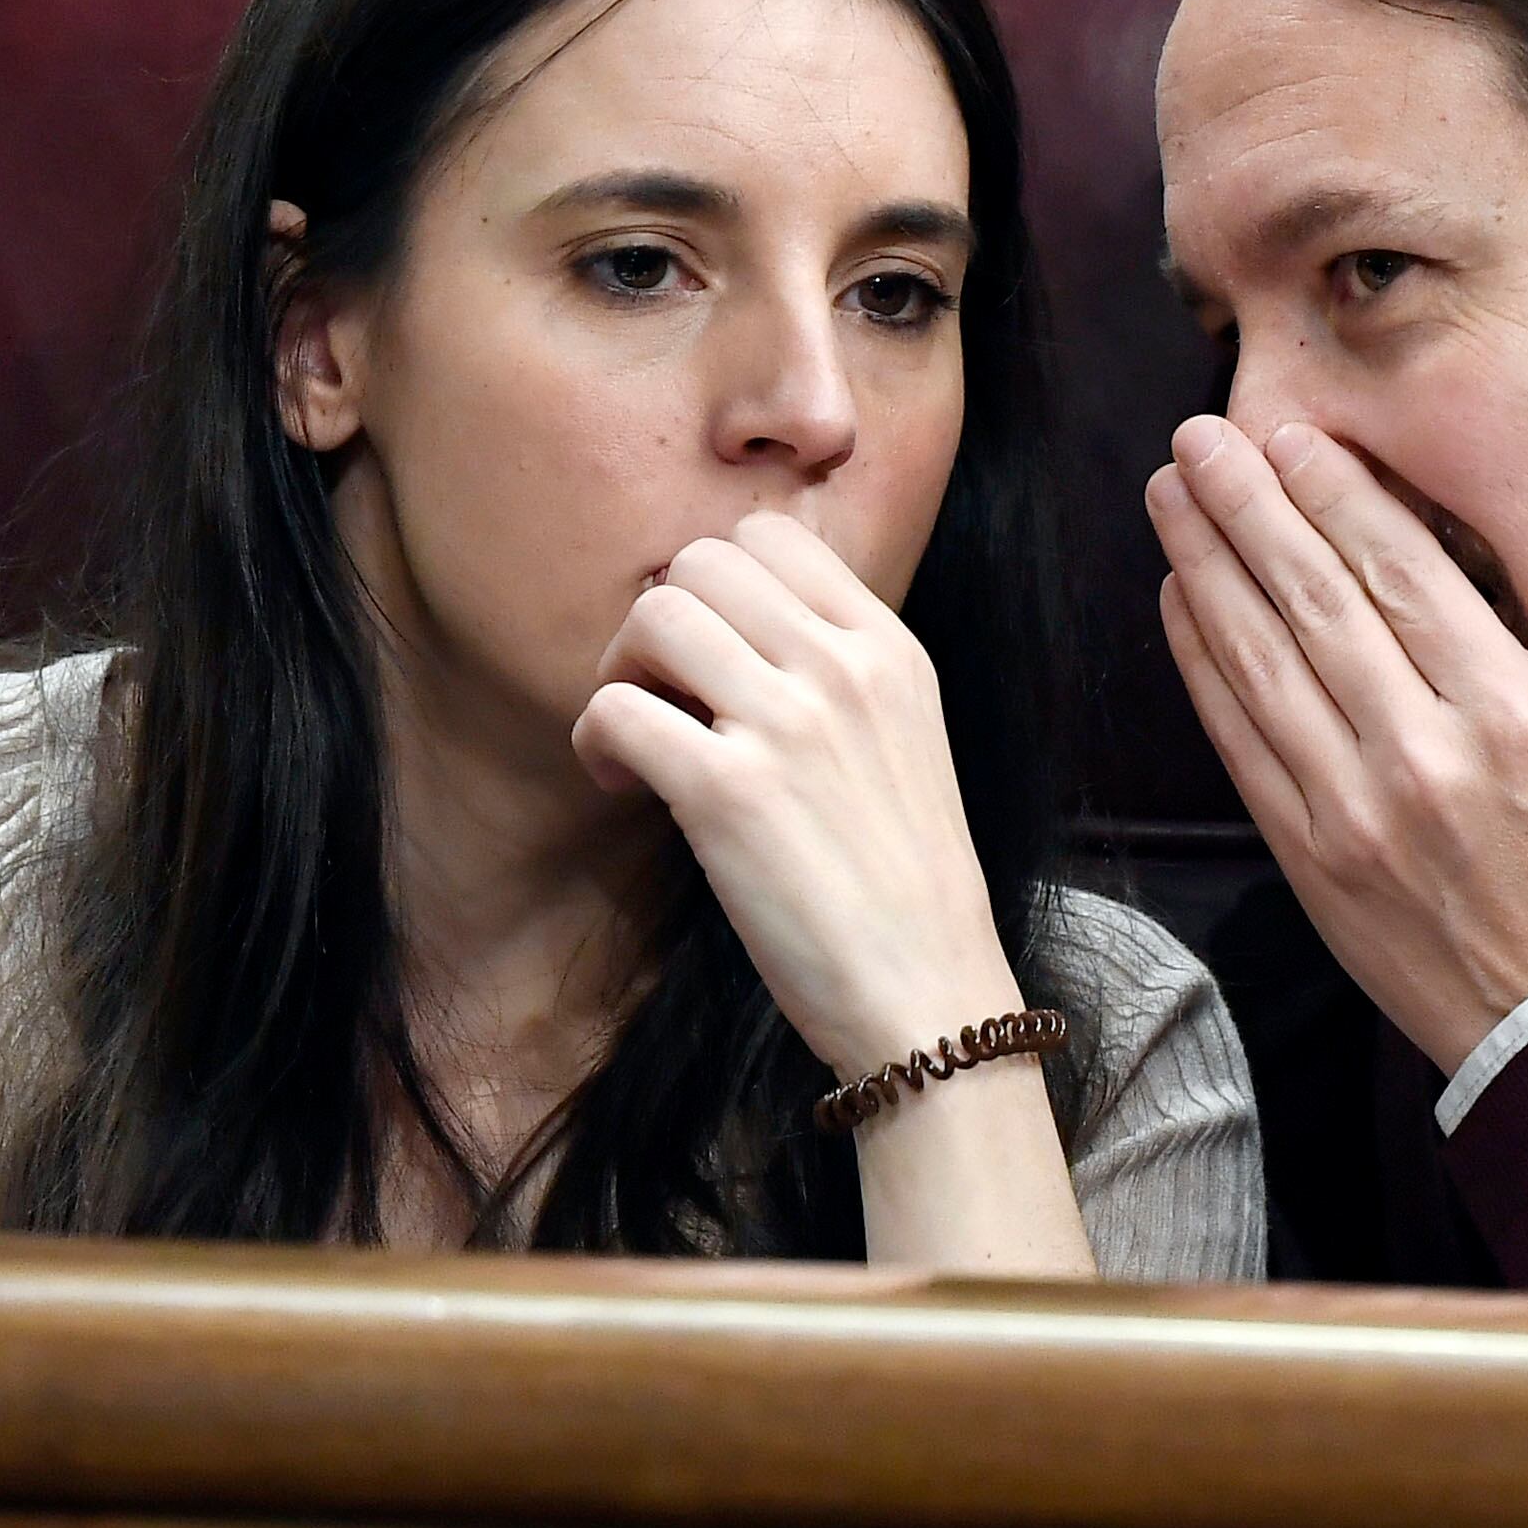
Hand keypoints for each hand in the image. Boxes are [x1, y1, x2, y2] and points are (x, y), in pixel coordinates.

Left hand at [575, 513, 1021, 1078]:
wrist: (930, 991)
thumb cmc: (908, 887)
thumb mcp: (906, 742)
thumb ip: (840, 675)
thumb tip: (737, 634)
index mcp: (890, 651)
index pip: (774, 536)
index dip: (718, 584)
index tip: (712, 655)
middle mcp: (843, 668)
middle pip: (704, 561)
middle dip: (661, 621)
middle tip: (660, 695)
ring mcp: (786, 725)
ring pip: (655, 615)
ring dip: (621, 670)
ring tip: (639, 740)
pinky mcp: (727, 793)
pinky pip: (617, 710)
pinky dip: (597, 741)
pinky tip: (624, 785)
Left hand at [1149, 416, 1527, 1072]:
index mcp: (1517, 717)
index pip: (1402, 576)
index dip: (1335, 496)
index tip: (1288, 436)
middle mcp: (1423, 756)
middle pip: (1314, 601)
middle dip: (1248, 507)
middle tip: (1199, 436)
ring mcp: (1355, 814)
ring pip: (1262, 663)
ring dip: (1207, 567)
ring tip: (1170, 494)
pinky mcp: (1314, 865)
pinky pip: (1241, 746)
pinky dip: (1202, 668)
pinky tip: (1179, 604)